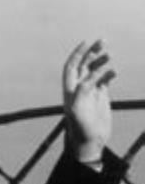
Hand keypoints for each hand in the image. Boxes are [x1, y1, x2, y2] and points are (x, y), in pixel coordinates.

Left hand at [63, 40, 114, 163]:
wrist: (90, 142)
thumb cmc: (80, 129)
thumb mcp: (78, 109)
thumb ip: (83, 90)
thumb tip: (93, 73)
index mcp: (70, 90)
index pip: (71, 67)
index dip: (77, 54)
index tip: (85, 42)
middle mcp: (79, 89)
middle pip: (83, 65)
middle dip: (91, 52)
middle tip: (102, 41)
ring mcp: (90, 92)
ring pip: (95, 70)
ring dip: (101, 61)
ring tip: (109, 55)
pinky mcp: (100, 97)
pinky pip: (104, 80)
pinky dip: (109, 73)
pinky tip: (113, 72)